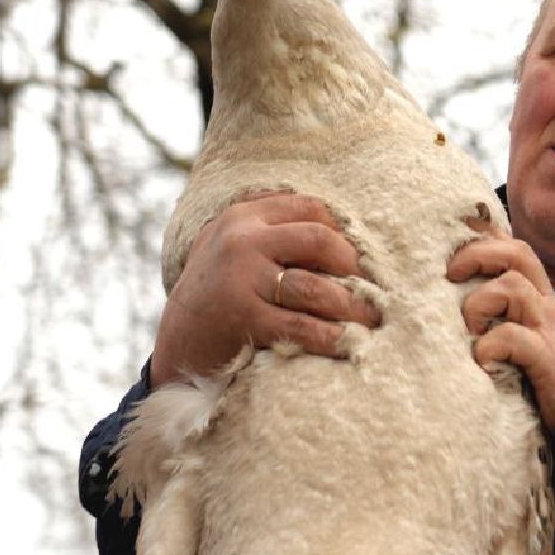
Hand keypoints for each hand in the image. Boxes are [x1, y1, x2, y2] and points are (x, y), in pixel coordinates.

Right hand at [151, 193, 380, 385]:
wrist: (177, 346)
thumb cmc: (220, 296)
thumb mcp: (234, 249)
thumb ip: (273, 230)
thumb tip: (342, 228)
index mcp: (244, 216)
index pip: (310, 208)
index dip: (345, 231)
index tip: (364, 258)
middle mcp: (241, 240)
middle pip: (319, 240)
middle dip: (355, 267)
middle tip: (377, 290)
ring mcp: (239, 278)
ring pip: (315, 286)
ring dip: (353, 306)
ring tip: (374, 320)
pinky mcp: (241, 318)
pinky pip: (300, 326)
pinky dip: (331, 336)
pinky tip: (350, 344)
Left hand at [448, 233, 554, 432]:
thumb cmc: (553, 376)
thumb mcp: (531, 335)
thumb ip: (508, 315)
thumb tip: (463, 301)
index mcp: (541, 298)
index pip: (516, 248)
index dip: (485, 234)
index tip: (455, 237)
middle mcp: (547, 305)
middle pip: (518, 253)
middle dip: (478, 254)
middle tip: (451, 275)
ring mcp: (549, 330)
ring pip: (514, 287)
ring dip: (480, 303)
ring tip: (471, 330)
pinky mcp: (548, 359)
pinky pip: (514, 338)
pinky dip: (489, 346)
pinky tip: (482, 361)